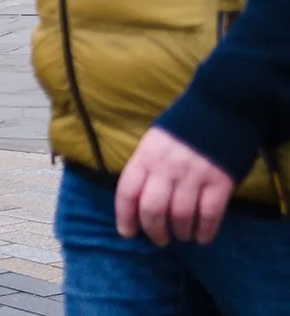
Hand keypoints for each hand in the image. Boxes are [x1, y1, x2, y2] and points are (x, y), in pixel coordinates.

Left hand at [115, 126, 235, 245]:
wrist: (221, 108)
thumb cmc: (183, 127)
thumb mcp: (155, 141)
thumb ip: (146, 166)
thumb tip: (137, 198)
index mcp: (146, 156)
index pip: (127, 192)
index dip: (125, 216)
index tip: (127, 233)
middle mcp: (167, 167)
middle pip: (153, 209)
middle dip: (154, 231)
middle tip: (160, 239)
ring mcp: (194, 175)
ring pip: (181, 215)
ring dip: (180, 232)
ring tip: (182, 235)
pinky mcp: (220, 181)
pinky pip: (210, 214)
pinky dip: (205, 230)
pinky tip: (203, 236)